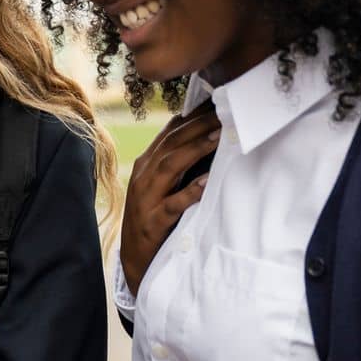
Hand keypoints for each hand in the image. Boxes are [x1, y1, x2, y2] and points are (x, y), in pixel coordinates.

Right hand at [119, 104, 219, 294]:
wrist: (135, 259)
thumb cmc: (156, 219)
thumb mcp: (162, 186)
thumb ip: (177, 163)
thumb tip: (205, 136)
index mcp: (147, 166)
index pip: (170, 133)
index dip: (193, 116)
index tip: (217, 101)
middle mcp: (144, 178)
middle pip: (171, 144)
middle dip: (198, 126)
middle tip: (225, 112)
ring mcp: (146, 200)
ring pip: (169, 167)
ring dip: (195, 150)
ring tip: (218, 138)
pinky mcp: (152, 223)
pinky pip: (172, 205)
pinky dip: (189, 193)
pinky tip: (206, 184)